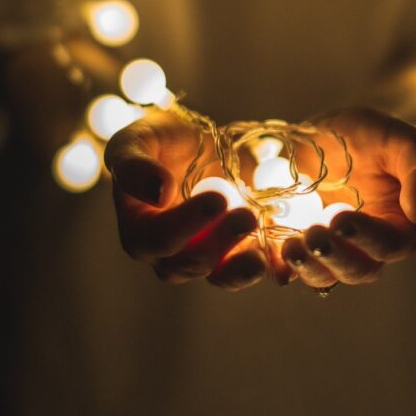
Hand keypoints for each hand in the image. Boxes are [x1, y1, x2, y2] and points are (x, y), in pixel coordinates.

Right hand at [104, 110, 267, 289]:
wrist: (202, 145)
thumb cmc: (162, 141)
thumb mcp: (139, 138)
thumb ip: (133, 164)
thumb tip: (157, 192)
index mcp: (138, 228)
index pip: (155, 240)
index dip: (184, 225)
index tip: (216, 200)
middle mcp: (167, 253)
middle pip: (187, 264)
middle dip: (218, 243)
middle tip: (247, 215)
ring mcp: (203, 258)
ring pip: (218, 277)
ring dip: (241, 267)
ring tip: (262, 254)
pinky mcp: (235, 256)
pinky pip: (249, 272)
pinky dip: (267, 269)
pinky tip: (282, 263)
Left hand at [279, 108, 415, 287]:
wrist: (326, 133)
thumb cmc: (371, 136)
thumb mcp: (401, 142)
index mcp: (396, 226)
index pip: (391, 246)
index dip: (369, 238)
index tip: (343, 219)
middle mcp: (364, 247)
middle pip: (357, 270)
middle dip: (334, 258)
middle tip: (313, 235)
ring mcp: (329, 249)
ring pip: (322, 275)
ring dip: (307, 267)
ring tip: (289, 247)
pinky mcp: (297, 244)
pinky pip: (288, 267)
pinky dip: (278, 266)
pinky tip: (267, 256)